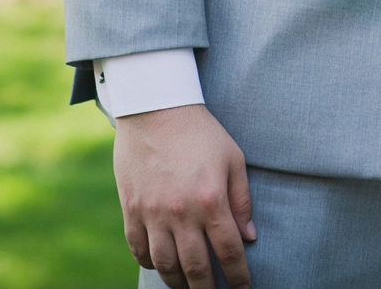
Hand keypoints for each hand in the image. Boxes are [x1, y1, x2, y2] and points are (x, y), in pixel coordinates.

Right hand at [114, 103, 257, 287]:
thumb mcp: (233, 159)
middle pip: (196, 267)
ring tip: (190, 286)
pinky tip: (162, 266)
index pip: (229, 251)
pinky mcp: (131, 209)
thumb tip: (249, 238)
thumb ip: (242, 201)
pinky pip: (138, 249)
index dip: (239, 275)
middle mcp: (181, 212)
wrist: (156, 109)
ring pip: (165, 265)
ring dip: (179, 282)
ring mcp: (152, 213)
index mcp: (211, 200)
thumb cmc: (202, 133)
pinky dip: (150, 264)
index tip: (244, 287)